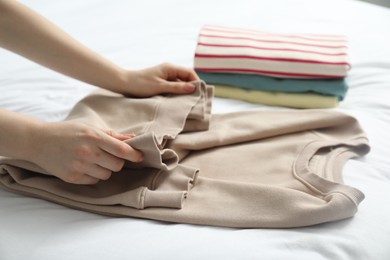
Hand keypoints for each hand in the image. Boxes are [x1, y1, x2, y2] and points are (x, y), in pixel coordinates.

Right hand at [28, 121, 142, 184]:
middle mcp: (88, 152)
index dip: (134, 155)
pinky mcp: (72, 177)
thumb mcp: (90, 128)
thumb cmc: (68, 132)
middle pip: (117, 165)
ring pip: (107, 174)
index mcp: (94, 137)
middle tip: (109, 156)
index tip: (140, 157)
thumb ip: (113, 135)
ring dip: (105, 169)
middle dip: (118, 162)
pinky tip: (85, 166)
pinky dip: (94, 175)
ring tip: (94, 160)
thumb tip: (133, 138)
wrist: (39, 141)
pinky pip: (94, 180)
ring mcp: (79, 166)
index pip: (122, 150)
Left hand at [120, 63, 199, 96]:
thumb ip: (176, 88)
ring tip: (187, 102)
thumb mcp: (160, 87)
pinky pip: (173, 88)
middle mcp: (169, 71)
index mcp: (170, 68)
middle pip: (186, 78)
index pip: (189, 73)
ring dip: (183, 92)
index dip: (196, 82)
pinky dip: (176, 94)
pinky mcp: (161, 83)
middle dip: (191, 88)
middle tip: (196, 100)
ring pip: (180, 84)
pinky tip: (177, 101)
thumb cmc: (140, 84)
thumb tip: (193, 88)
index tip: (200, 93)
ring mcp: (165, 77)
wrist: (124, 84)